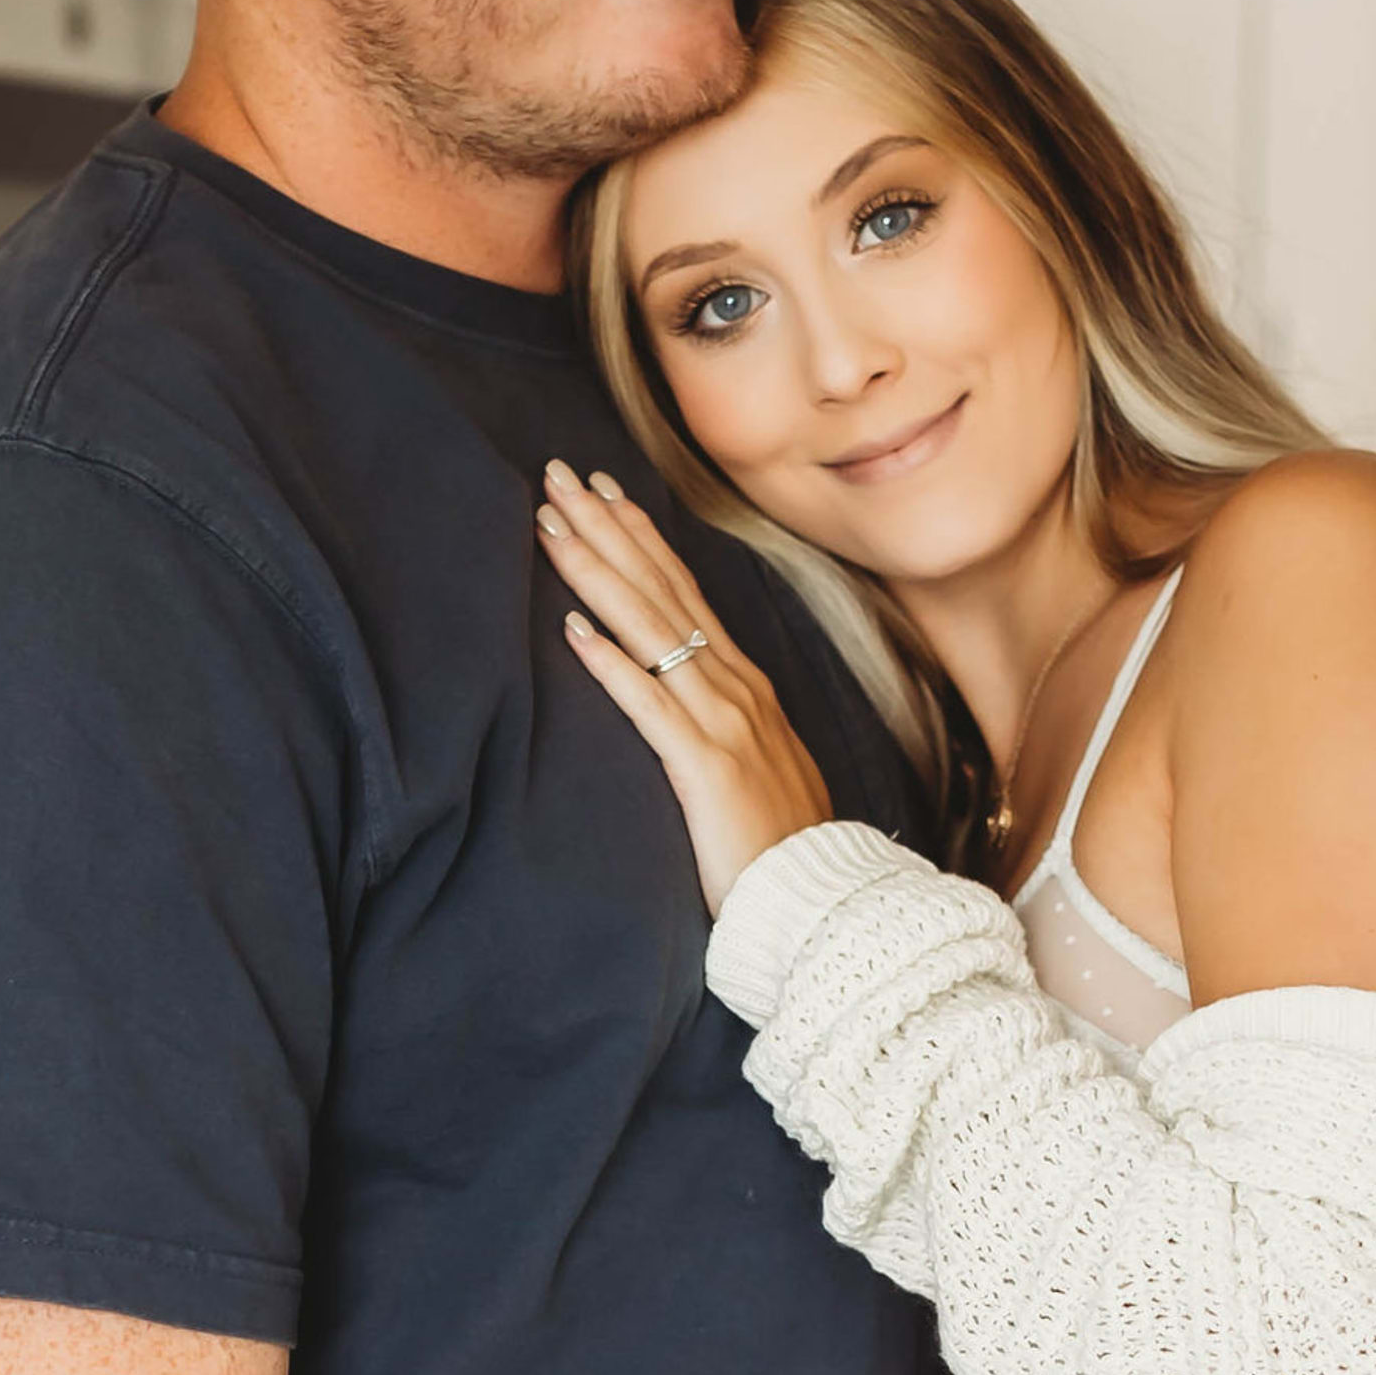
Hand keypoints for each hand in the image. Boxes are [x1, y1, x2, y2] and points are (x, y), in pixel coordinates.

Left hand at [536, 462, 836, 909]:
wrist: (824, 899)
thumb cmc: (782, 842)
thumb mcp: (757, 762)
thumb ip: (724, 721)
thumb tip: (691, 692)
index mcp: (744, 684)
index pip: (683, 592)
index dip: (639, 537)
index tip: (600, 492)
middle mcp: (734, 687)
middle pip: (660, 590)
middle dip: (606, 528)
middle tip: (558, 475)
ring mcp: (722, 722)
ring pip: (650, 630)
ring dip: (597, 572)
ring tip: (552, 526)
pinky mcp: (704, 767)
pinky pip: (649, 705)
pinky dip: (611, 663)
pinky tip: (572, 630)